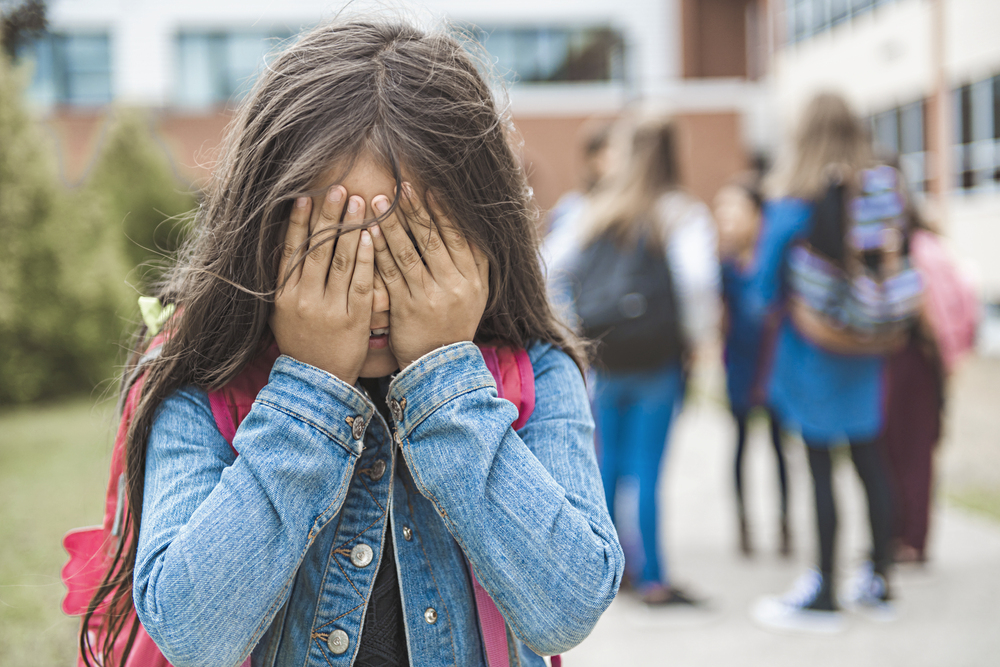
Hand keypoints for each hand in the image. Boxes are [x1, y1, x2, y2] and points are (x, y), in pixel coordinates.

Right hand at [271, 186, 373, 384]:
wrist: (316, 382)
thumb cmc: (302, 343)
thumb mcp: (283, 313)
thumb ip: (287, 281)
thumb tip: (289, 245)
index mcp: (283, 295)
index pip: (289, 250)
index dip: (297, 222)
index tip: (304, 195)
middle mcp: (303, 298)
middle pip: (315, 248)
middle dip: (327, 216)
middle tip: (337, 187)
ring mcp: (328, 308)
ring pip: (338, 261)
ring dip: (348, 228)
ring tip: (358, 201)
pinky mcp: (352, 319)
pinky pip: (360, 282)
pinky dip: (365, 257)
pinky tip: (372, 235)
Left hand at [370, 185, 488, 369]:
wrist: (441, 365)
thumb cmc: (455, 322)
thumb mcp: (477, 293)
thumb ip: (474, 261)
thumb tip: (473, 222)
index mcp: (474, 278)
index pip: (458, 236)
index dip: (443, 211)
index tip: (429, 187)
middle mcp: (455, 285)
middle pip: (432, 240)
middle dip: (414, 210)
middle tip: (399, 186)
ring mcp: (430, 297)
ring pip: (409, 253)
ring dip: (392, 224)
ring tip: (377, 201)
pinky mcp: (406, 308)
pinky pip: (390, 274)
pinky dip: (379, 251)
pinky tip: (368, 232)